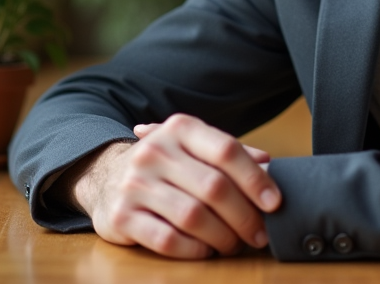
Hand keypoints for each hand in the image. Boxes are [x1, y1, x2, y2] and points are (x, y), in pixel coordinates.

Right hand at [65, 113, 282, 258]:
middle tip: (258, 234)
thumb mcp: (194, 148)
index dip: (255, 178)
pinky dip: (194, 249)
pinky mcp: (121, 216)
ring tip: (233, 244)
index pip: (226, 149)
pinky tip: (205, 249)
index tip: (274, 203)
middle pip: (214, 186)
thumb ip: (230, 155)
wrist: (105, 176)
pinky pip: (167, 239)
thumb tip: (269, 166)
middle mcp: (155, 151)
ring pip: (193, 216)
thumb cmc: (165, 166)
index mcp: (180, 128)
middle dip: (244, 216)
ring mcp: (135, 183)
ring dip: (222, 237)